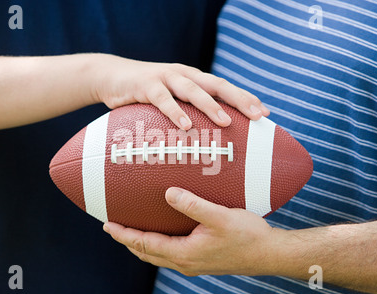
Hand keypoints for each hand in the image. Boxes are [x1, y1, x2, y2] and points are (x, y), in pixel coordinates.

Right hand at [94, 55, 269, 129]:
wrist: (111, 76)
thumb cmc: (146, 93)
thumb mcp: (171, 98)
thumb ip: (188, 109)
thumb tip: (208, 135)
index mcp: (193, 78)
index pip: (224, 87)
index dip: (245, 98)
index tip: (265, 114)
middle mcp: (184, 74)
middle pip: (217, 85)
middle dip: (239, 99)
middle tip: (258, 116)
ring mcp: (165, 77)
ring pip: (193, 90)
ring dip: (210, 106)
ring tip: (226, 123)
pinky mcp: (146, 85)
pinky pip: (163, 99)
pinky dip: (175, 112)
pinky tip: (186, 125)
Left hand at [103, 187, 277, 276]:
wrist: (269, 254)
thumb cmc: (247, 236)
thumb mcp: (220, 217)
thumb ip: (193, 205)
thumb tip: (168, 193)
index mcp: (185, 254)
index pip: (145, 244)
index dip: (124, 235)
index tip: (108, 225)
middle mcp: (185, 262)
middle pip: (147, 254)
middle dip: (128, 241)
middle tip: (113, 228)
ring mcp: (193, 264)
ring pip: (158, 256)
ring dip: (141, 245)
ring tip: (131, 232)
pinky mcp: (201, 261)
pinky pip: (170, 255)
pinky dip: (157, 246)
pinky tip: (162, 234)